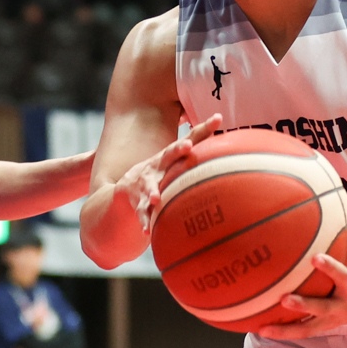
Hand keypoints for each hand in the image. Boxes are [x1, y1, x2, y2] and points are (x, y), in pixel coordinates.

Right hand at [112, 114, 220, 233]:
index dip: (198, 132)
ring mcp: (145, 185)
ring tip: (155, 198)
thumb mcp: (175, 154)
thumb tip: (219, 116)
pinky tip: (147, 231)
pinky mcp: (138, 203)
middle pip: (168, 157)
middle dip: (177, 150)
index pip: (184, 141)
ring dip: (152, 192)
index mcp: (167, 156)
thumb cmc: (161, 168)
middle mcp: (156, 167)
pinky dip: (144, 222)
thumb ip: (197, 138)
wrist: (127, 188)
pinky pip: (142, 213)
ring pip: (149, 188)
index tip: (211, 123)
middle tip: (187, 146)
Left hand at [255, 199, 346, 339]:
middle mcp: (343, 305)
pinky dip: (284, 333)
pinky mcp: (325, 327)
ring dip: (286, 330)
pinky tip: (261, 329)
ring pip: (308, 328)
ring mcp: (333, 319)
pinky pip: (303, 332)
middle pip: (322, 308)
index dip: (329, 268)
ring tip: (263, 328)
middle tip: (284, 299)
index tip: (315, 258)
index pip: (342, 275)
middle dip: (304, 305)